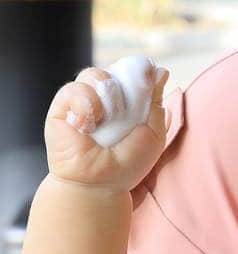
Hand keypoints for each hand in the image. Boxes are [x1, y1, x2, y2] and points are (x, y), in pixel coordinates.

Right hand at [44, 60, 167, 191]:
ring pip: (93, 74)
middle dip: (123, 86)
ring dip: (106, 97)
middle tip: (125, 113)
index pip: (129, 73)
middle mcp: (102, 100)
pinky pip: (74, 89)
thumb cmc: (128, 163)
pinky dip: (86, 105)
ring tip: (107, 121)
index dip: (136, 75)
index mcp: (124, 103)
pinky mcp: (61, 109)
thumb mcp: (153, 131)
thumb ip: (155, 101)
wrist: (100, 183)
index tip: (145, 83)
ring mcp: (81, 103)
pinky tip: (87, 126)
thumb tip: (161, 70)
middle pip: (112, 70)